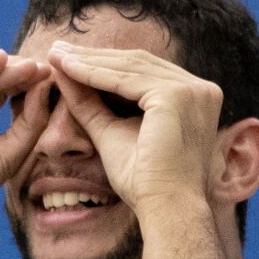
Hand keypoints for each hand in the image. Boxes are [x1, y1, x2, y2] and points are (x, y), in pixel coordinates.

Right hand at [0, 50, 51, 226]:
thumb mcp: (9, 153)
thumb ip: (30, 121)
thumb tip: (46, 85)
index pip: (6, 89)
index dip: (30, 82)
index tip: (57, 76)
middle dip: (20, 72)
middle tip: (48, 67)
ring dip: (4, 70)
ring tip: (31, 67)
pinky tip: (2, 62)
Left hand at [44, 41, 225, 208]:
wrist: (166, 208)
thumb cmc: (145, 182)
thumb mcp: (113, 133)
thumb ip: (92, 103)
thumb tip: (63, 72)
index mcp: (195, 98)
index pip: (144, 71)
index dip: (105, 64)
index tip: (70, 61)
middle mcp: (201, 90)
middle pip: (137, 63)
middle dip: (94, 56)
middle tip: (57, 50)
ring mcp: (192, 91)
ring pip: (129, 67)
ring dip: (89, 61)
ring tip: (56, 57)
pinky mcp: (177, 96)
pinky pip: (126, 79)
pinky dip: (94, 73)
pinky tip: (67, 70)